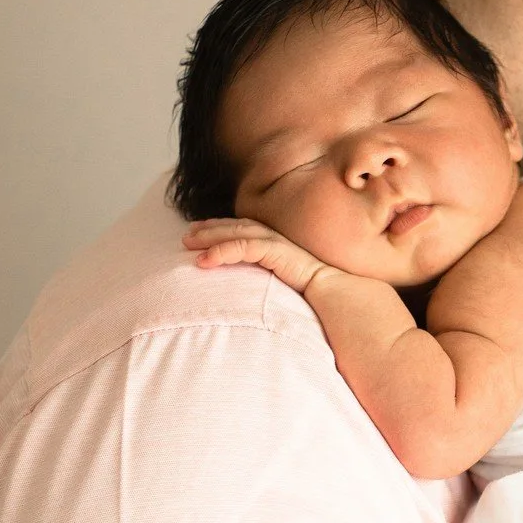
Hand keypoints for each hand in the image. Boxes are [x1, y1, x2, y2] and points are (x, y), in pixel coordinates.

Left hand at [182, 219, 330, 295]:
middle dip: (209, 229)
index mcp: (276, 245)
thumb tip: (249, 295)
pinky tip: (204, 260)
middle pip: (235, 227)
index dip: (220, 229)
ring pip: (235, 233)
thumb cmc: (314, 295)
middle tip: (186, 235)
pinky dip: (221, 251)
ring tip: (187, 244)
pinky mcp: (275, 251)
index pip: (243, 231)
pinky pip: (242, 247)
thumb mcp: (282, 285)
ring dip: (209, 237)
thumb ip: (267, 283)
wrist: (336, 294)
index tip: (199, 234)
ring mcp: (275, 243)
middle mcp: (274, 239)